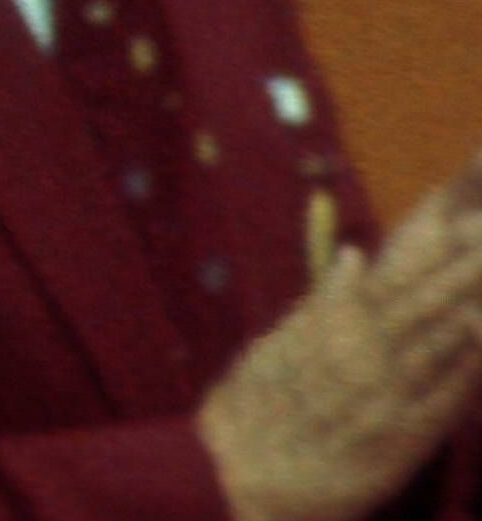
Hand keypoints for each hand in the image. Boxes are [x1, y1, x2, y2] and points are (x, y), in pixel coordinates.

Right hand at [200, 153, 481, 520]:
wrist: (243, 472)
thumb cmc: (258, 405)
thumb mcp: (278, 343)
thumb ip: (323, 302)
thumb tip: (355, 256)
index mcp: (330, 328)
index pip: (395, 283)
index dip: (435, 258)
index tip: (467, 229)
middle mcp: (360, 357)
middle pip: (424, 308)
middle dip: (462, 276)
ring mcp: (384, 398)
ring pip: (439, 348)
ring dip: (471, 315)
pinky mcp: (401, 441)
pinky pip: (444, 403)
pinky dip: (466, 375)